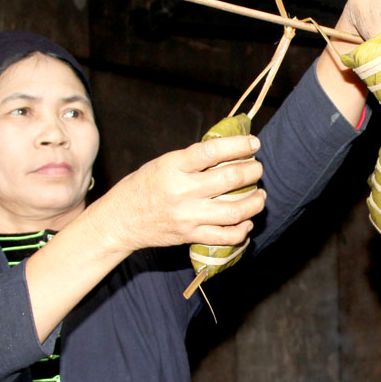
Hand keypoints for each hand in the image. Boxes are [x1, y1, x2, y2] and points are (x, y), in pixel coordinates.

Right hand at [91, 134, 265, 251]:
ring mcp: (188, 216)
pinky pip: (225, 237)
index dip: (239, 145)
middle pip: (231, 179)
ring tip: (260, 195)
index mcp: (174, 167)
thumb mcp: (163, 163)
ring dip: (255, 202)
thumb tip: (229, 149)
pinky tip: (246, 221)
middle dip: (252, 171)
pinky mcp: (191, 236)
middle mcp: (182, 191)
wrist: (120, 220)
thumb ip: (193, 159)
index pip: (213, 151)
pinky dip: (242, 230)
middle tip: (257, 168)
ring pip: (235, 211)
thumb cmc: (143, 186)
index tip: (254, 144)